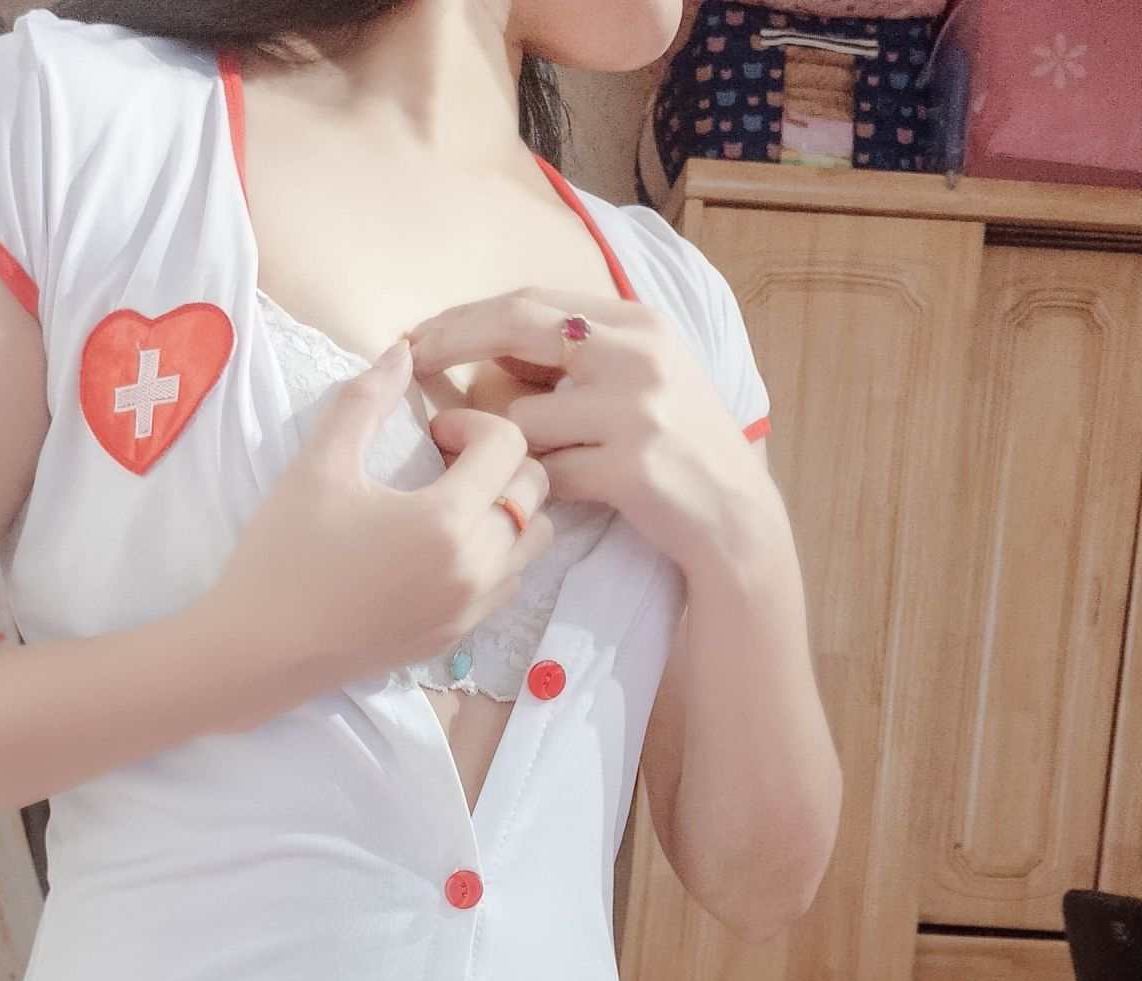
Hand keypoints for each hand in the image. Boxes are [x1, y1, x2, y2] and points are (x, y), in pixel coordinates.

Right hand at [213, 341, 552, 700]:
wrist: (262, 651)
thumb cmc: (285, 555)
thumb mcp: (318, 466)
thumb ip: (365, 400)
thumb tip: (403, 351)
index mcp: (447, 521)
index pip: (510, 446)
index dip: (474, 423)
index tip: (432, 434)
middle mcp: (475, 569)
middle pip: (535, 492)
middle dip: (500, 461)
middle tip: (445, 461)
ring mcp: (470, 609)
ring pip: (534, 542)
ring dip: (507, 509)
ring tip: (452, 503)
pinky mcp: (457, 636)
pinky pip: (509, 583)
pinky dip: (495, 553)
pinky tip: (442, 547)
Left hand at [406, 289, 772, 572]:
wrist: (734, 520)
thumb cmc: (679, 452)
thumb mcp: (643, 381)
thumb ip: (579, 358)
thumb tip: (494, 348)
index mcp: (638, 322)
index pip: (531, 299)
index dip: (466, 316)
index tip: (421, 335)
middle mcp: (638, 353)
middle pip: (518, 325)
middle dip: (451, 341)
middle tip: (407, 361)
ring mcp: (636, 409)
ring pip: (524, 416)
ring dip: (494, 445)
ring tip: (487, 464)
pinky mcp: (630, 467)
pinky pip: (545, 474)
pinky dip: (527, 487)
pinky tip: (528, 498)